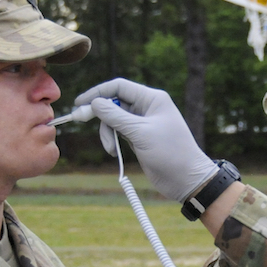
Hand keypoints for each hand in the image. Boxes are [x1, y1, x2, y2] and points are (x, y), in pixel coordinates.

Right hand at [75, 79, 217, 203]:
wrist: (186, 179)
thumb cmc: (170, 152)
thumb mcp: (140, 132)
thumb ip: (115, 116)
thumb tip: (95, 103)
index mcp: (152, 99)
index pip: (119, 87)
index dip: (98, 92)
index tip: (80, 103)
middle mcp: (148, 107)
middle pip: (114, 103)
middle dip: (101, 116)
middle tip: (82, 123)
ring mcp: (143, 123)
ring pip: (114, 120)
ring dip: (107, 133)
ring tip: (111, 149)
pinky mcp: (139, 138)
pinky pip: (119, 132)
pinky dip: (112, 140)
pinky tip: (115, 153)